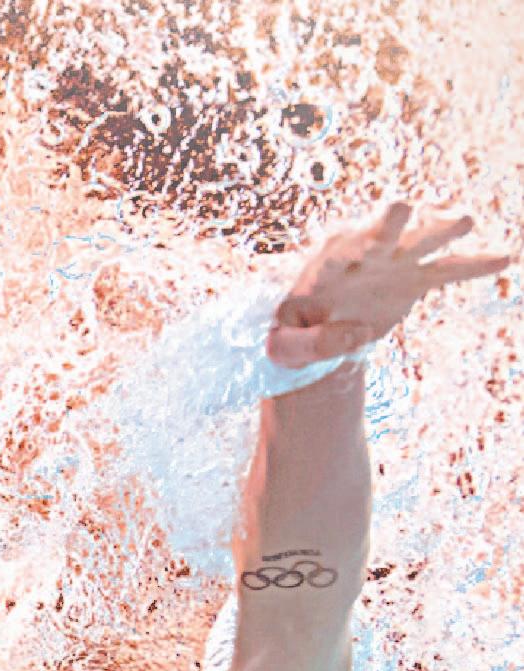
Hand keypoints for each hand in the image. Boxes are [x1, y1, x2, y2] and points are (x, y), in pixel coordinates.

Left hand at [266, 201, 512, 368]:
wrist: (315, 333)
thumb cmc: (291, 335)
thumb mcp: (283, 348)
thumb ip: (306, 345)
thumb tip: (356, 333)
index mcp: (322, 269)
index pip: (334, 257)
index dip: (344, 252)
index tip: (356, 247)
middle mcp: (360, 258)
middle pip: (376, 237)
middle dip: (388, 225)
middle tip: (401, 206)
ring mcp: (390, 266)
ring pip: (418, 246)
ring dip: (438, 234)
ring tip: (464, 220)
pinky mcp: (412, 280)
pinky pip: (446, 272)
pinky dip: (472, 266)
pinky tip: (503, 258)